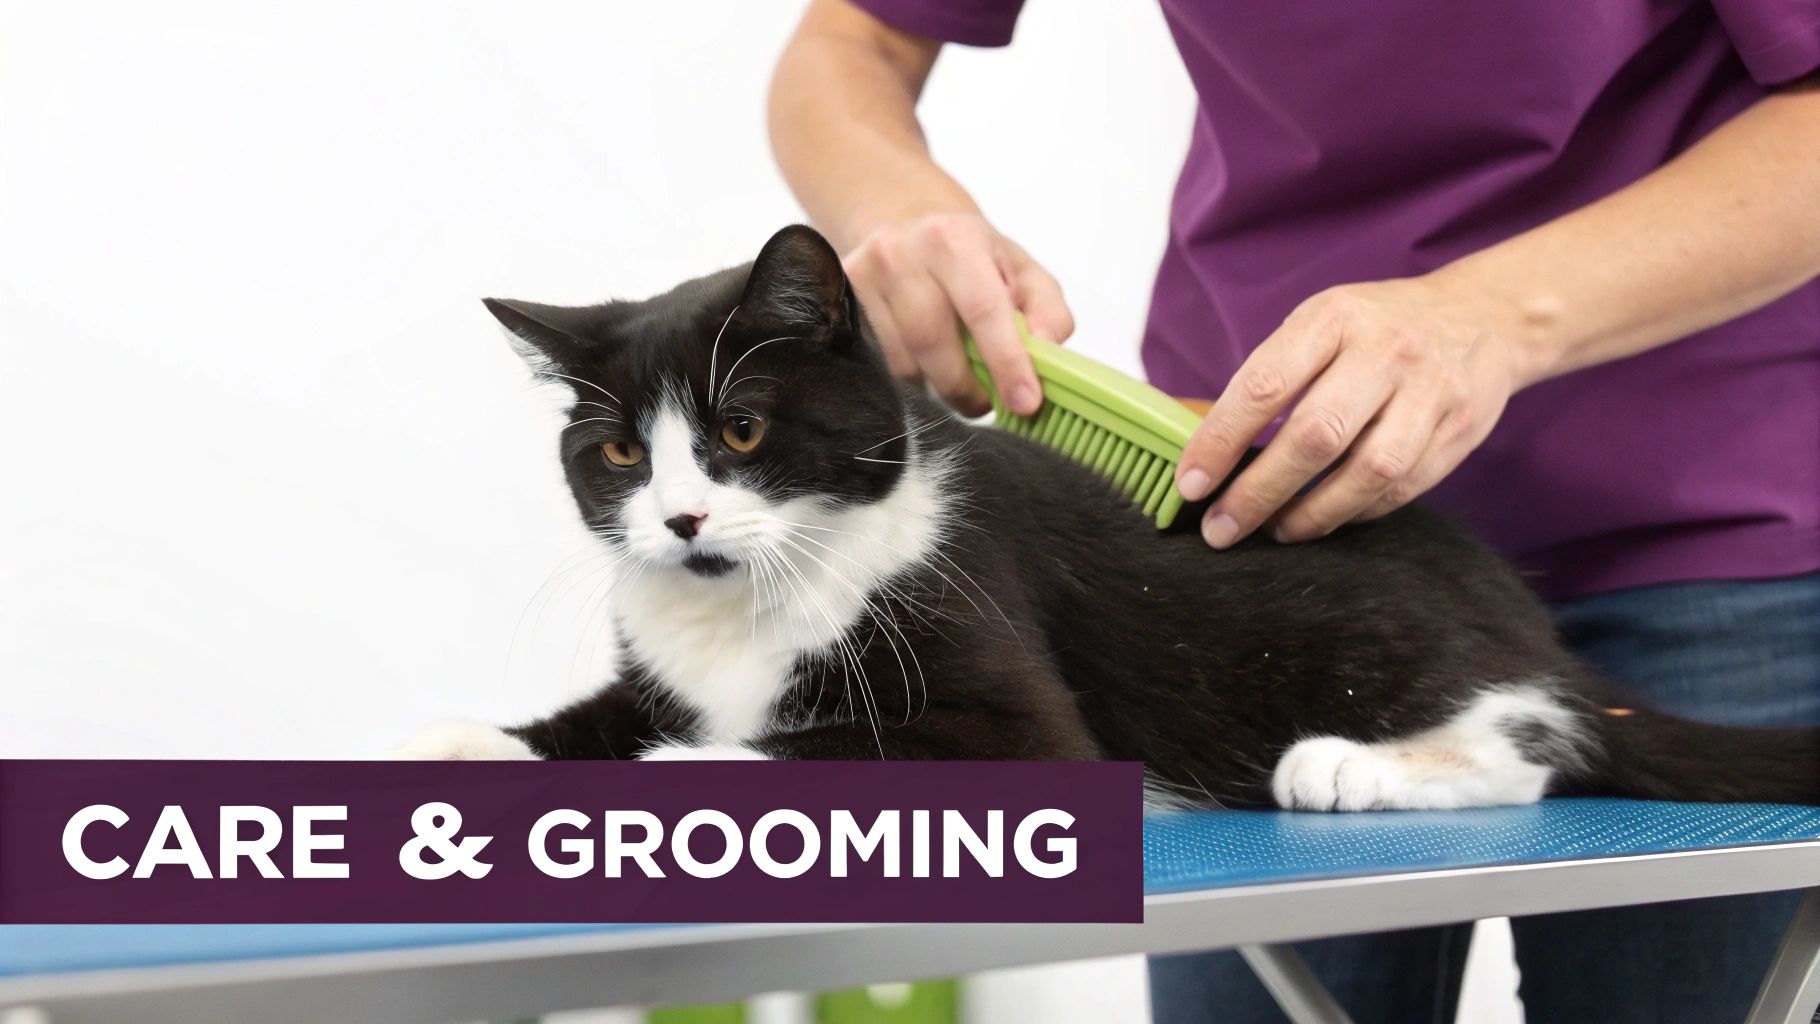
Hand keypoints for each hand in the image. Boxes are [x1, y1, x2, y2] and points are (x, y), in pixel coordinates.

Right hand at [842, 212, 1073, 415]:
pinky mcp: (842, 297)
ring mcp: (865, 276)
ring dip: (936, 387)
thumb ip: (1047, 309)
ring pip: (902, 361)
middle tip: (986, 403)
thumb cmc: (968, 252)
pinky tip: (925, 368)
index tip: (1025, 403)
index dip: (1006, 361)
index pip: (983, 309)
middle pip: (933, 343)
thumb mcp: (1020, 269)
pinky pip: (877, 361)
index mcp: (955, 239)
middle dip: (966, 388)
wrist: (901, 217)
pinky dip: (909, 377)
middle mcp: (902, 252)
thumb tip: (1046, 350)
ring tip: (958, 383)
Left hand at [1174, 276, 1534, 546]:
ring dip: (1310, 514)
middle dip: (1258, 492)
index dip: (1221, 441)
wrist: (1483, 317)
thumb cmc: (1377, 328)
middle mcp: (1385, 352)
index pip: (1264, 385)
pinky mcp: (1458, 432)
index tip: (1191, 483)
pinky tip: (1324, 518)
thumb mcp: (1321, 323)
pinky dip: (1354, 512)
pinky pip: (1399, 489)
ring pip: (1364, 472)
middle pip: (1314, 437)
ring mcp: (1429, 394)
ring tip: (1273, 530)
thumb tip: (1207, 447)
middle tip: (1221, 527)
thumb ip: (1272, 375)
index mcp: (1334, 319)